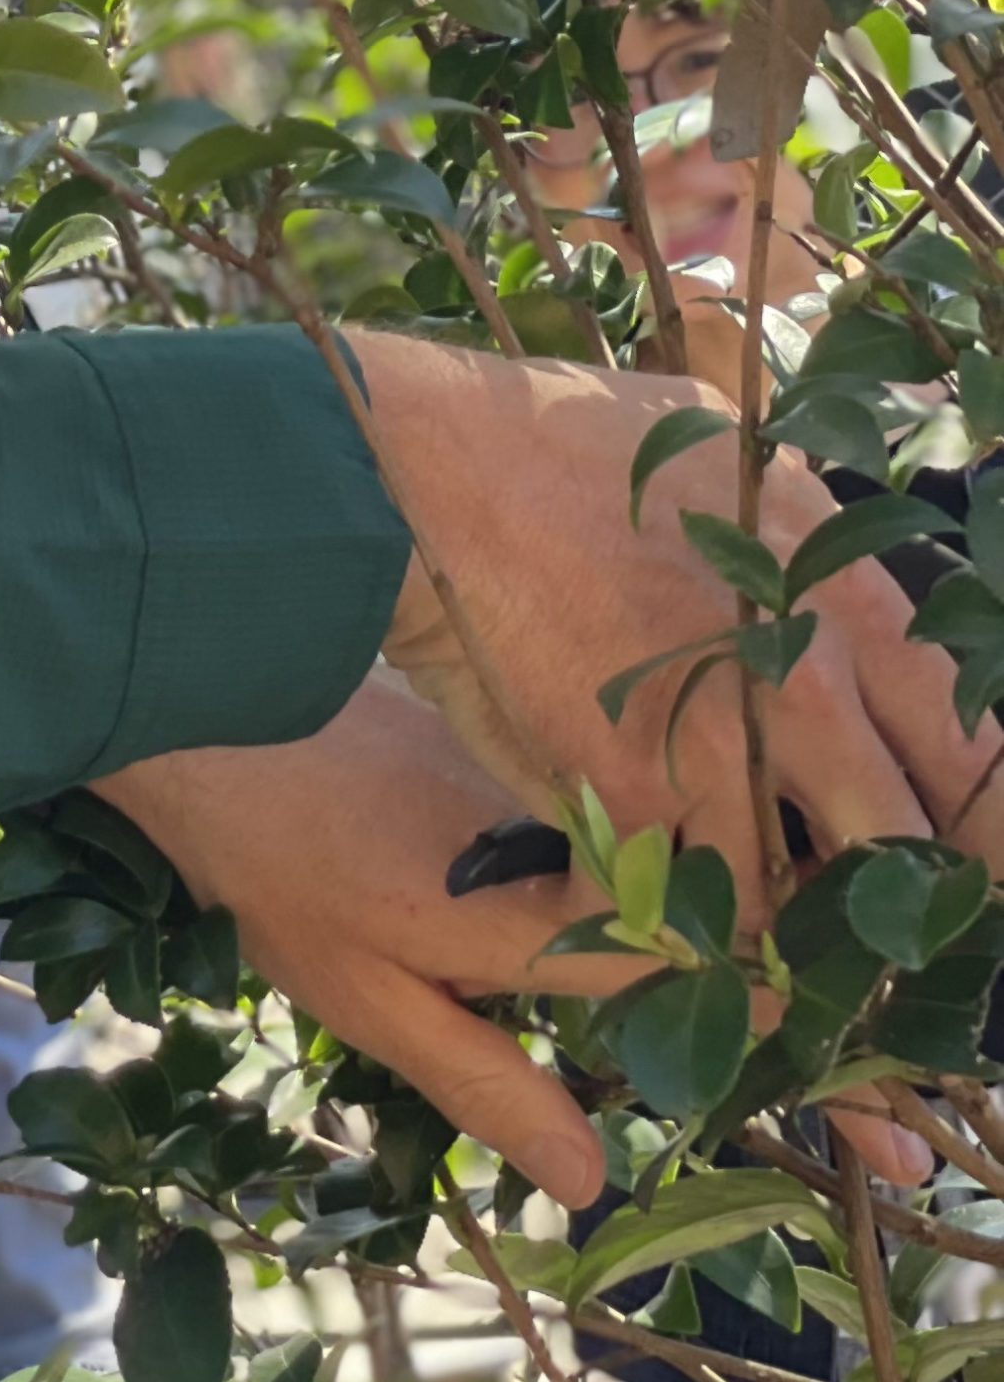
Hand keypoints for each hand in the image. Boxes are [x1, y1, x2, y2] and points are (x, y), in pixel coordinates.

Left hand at [97, 677, 643, 1208]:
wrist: (199, 720)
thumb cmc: (274, 879)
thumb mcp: (371, 1003)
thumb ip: (487, 1084)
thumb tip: (592, 1182)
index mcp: (538, 909)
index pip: (673, 968)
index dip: (694, 1013)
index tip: (691, 1041)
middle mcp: (564, 822)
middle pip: (649, 912)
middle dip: (609, 961)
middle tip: (490, 974)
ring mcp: (534, 764)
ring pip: (602, 859)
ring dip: (562, 900)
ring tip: (432, 908)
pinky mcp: (503, 728)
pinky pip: (555, 806)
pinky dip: (526, 846)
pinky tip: (430, 851)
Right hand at [351, 337, 966, 898]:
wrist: (432, 476)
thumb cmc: (563, 439)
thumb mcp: (725, 448)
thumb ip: (794, 525)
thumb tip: (822, 559)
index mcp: (845, 596)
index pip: (969, 738)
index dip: (972, 814)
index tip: (955, 846)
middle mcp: (811, 684)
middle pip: (909, 838)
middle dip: (902, 895)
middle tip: (877, 925)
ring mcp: (725, 748)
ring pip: (801, 896)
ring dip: (784, 925)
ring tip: (764, 942)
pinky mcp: (632, 796)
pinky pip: (690, 905)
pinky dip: (677, 927)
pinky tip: (659, 918)